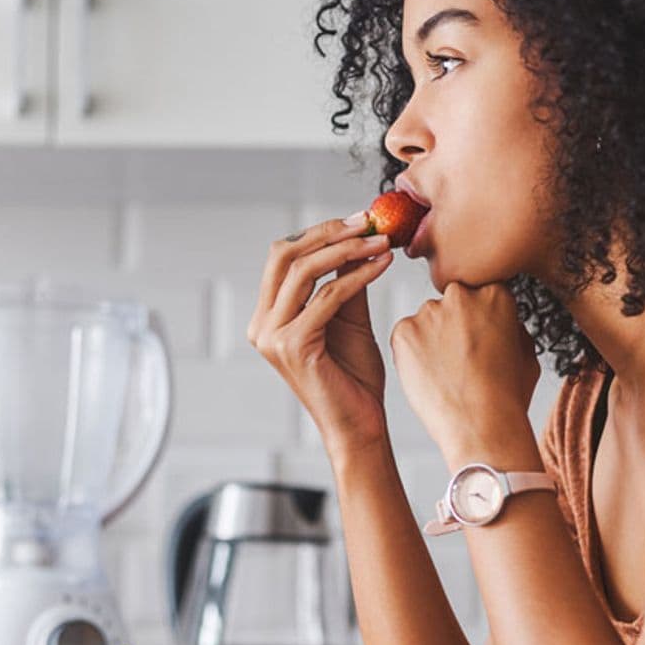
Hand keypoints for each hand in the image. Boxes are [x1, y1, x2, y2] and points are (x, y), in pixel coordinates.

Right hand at [247, 212, 398, 455]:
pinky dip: (358, 276)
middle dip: (328, 232)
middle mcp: (262, 325)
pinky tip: (382, 265)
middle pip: (284, 255)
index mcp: (268, 316)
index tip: (359, 220)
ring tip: (380, 241)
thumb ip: (344, 281)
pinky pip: (327, 296)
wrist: (360, 425)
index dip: (319, 232)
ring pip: (303, 271)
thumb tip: (356, 238)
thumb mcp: (348, 318)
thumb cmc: (354, 377)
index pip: (283, 257)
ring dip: (346, 249)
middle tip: (368, 222)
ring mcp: (272, 337)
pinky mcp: (293, 346)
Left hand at [390, 283, 541, 464]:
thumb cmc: (507, 396)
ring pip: (426, 321)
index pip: (480, 295)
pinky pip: (405, 337)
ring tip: (446, 374)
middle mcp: (459, 295)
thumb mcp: (526, 353)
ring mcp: (429, 312)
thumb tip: (500, 321)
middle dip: (454, 326)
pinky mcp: (403, 331)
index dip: (479, 321)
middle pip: (451, 305)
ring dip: (431, 340)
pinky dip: (412, 355)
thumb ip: (511, 326)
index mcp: (494, 294)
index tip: (479, 341)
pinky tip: (429, 377)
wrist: (481, 426)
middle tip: (461, 359)